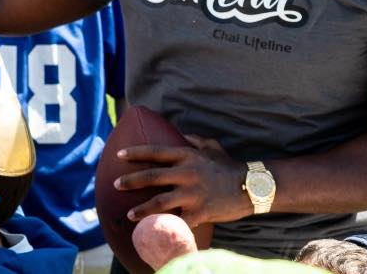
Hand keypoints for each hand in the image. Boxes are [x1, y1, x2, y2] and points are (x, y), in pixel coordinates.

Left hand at [115, 135, 249, 226]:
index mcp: (187, 156)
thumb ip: (193, 140)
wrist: (251, 186)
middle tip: (116, 184)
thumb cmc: (229, 165)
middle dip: (131, 181)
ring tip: (129, 214)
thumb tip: (180, 133)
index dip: (136, 153)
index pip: (156, 152)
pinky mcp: (200, 212)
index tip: (119, 154)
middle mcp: (187, 173)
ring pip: (160, 202)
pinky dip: (166, 227)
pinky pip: (178, 222)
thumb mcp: (211, 146)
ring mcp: (193, 194)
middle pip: (152, 176)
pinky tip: (155, 232)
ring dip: (142, 208)